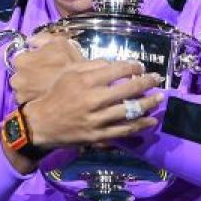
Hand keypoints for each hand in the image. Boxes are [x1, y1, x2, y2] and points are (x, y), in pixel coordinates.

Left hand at [9, 33, 85, 106]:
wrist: (80, 89)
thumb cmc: (69, 64)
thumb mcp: (59, 43)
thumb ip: (42, 39)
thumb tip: (31, 41)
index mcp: (20, 61)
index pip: (20, 59)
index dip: (32, 61)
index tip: (41, 64)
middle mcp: (16, 79)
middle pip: (20, 76)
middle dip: (30, 76)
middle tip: (44, 76)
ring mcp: (21, 95)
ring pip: (23, 90)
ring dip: (31, 88)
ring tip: (46, 87)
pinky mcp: (28, 108)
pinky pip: (29, 102)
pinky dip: (35, 100)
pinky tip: (47, 96)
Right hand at [20, 60, 163, 149]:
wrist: (42, 123)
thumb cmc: (56, 95)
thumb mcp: (68, 74)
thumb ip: (90, 66)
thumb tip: (114, 64)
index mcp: (85, 81)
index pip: (117, 70)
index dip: (133, 66)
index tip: (140, 66)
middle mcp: (93, 100)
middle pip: (128, 89)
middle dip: (147, 82)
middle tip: (157, 79)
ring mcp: (97, 120)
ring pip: (130, 111)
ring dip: (148, 103)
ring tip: (159, 98)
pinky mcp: (99, 135)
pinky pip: (124, 130)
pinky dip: (140, 125)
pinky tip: (151, 120)